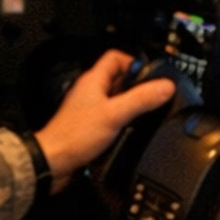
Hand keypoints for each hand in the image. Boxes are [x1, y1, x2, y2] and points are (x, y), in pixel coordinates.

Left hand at [34, 50, 175, 186]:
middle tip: (151, 95)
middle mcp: (90, 92)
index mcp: (93, 81)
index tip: (151, 74)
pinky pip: (110, 117)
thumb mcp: (115, 114)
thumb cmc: (73, 136)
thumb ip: (141, 99)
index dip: (134, 62)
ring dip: (129, 105)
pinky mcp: (89, 126)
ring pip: (115, 100)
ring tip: (142, 113)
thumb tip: (165, 87)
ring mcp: (89, 109)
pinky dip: (121, 121)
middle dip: (136, 86)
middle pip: (118, 80)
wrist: (54, 161)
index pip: (115, 58)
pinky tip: (128, 131)